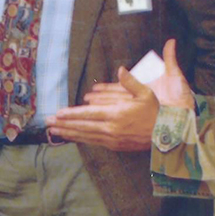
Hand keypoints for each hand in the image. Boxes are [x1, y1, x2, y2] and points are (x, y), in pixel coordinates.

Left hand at [46, 40, 194, 150]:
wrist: (166, 135)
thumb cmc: (155, 112)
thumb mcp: (145, 93)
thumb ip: (130, 82)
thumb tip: (120, 69)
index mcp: (116, 114)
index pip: (88, 114)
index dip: (71, 114)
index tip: (57, 114)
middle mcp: (111, 128)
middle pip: (82, 126)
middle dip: (64, 125)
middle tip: (48, 123)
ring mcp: (112, 139)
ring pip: (85, 136)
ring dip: (69, 133)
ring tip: (55, 131)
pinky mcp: (115, 146)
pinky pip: (93, 142)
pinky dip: (81, 139)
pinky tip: (72, 136)